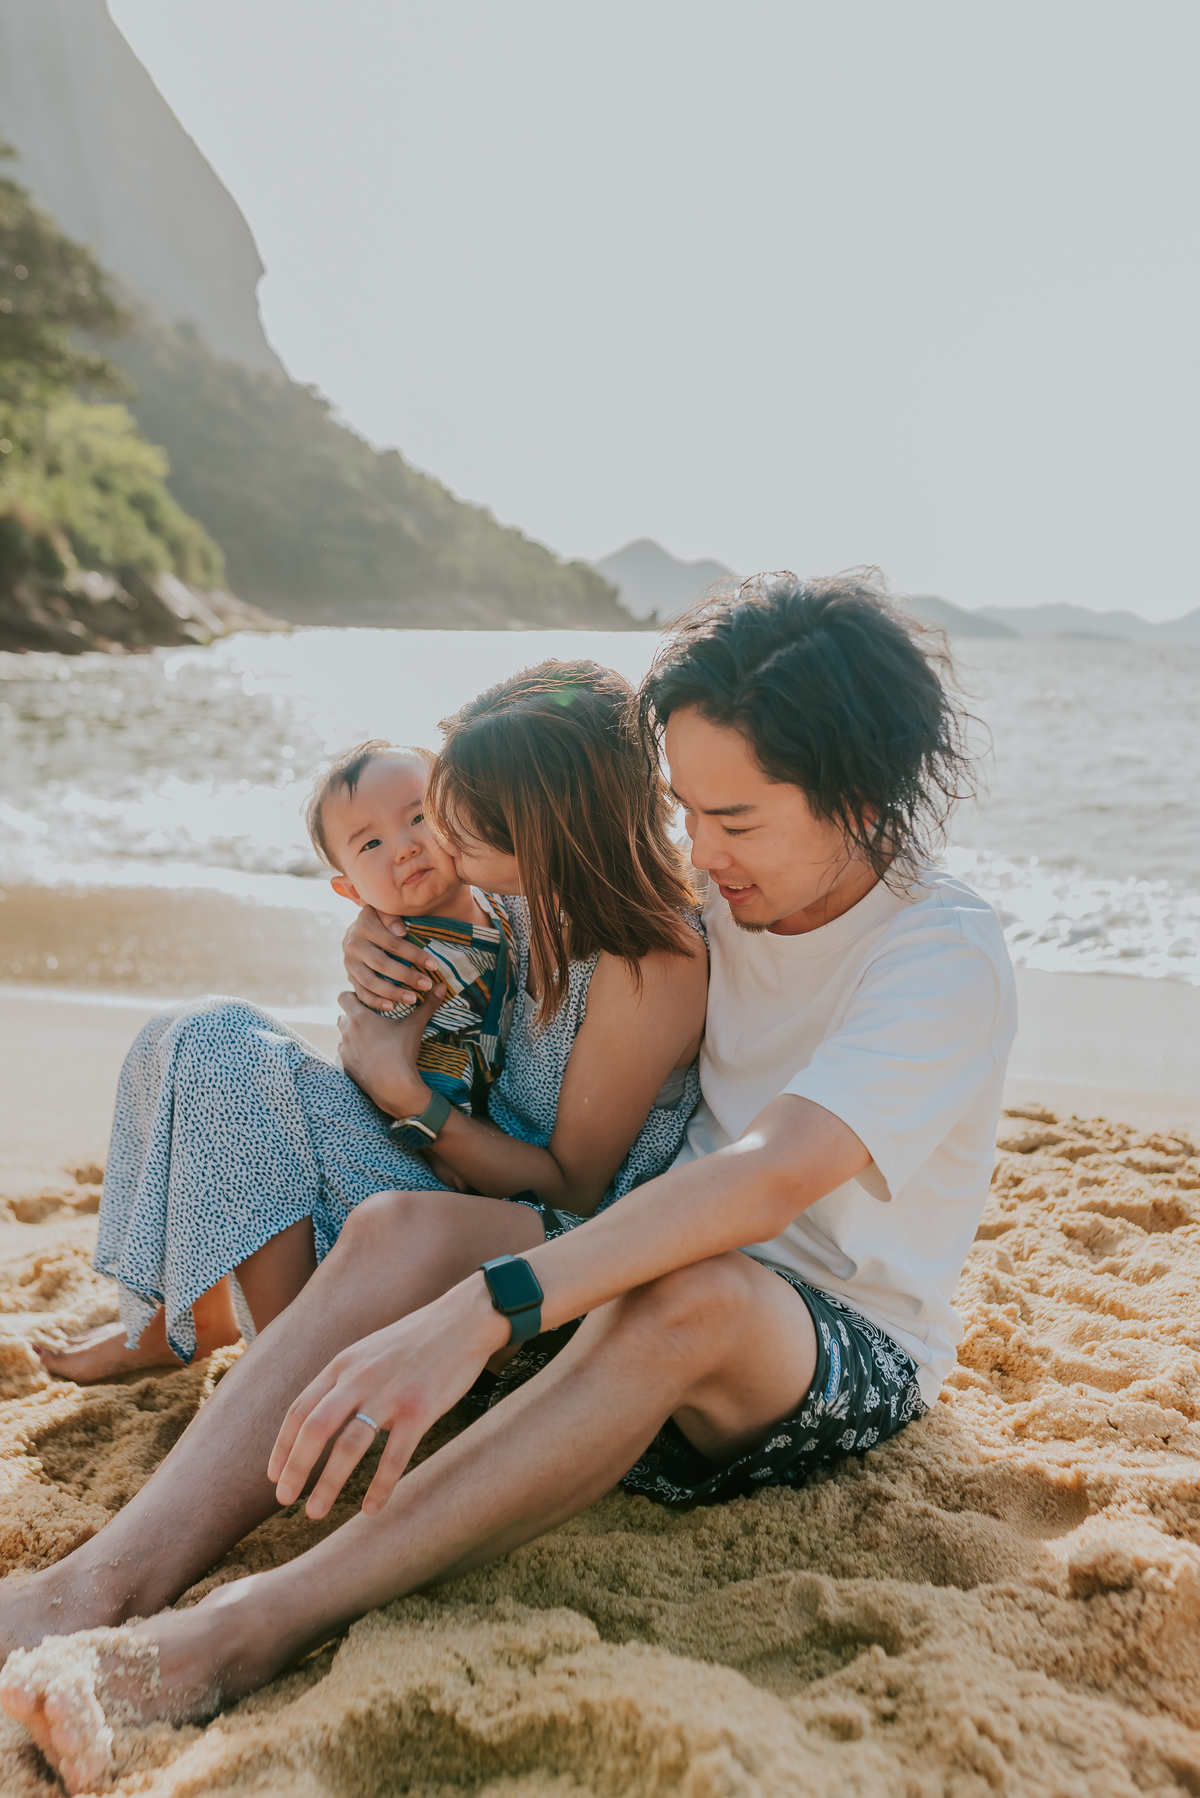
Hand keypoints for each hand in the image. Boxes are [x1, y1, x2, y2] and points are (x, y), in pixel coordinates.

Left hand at [268, 1276, 508, 1516]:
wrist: (464, 1320)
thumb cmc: (417, 1339)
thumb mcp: (369, 1350)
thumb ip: (345, 1378)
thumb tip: (321, 1414)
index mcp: (344, 1364)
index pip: (301, 1408)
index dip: (283, 1445)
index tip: (274, 1475)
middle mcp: (360, 1378)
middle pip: (315, 1427)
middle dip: (296, 1467)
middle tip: (284, 1499)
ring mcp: (390, 1394)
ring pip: (349, 1446)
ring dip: (328, 1483)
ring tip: (315, 1512)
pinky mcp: (420, 1409)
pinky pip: (394, 1456)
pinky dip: (379, 1487)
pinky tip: (370, 1510)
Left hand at [336, 987, 444, 1116]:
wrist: (394, 1087)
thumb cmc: (402, 1053)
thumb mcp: (415, 1026)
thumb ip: (427, 1005)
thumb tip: (441, 986)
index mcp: (359, 1018)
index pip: (344, 997)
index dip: (353, 996)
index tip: (366, 1000)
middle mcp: (346, 1033)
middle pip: (343, 1016)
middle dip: (354, 1016)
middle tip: (373, 1020)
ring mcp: (344, 1051)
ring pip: (344, 1037)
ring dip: (354, 1036)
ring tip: (373, 1040)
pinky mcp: (346, 1068)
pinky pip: (347, 1056)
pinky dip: (356, 1055)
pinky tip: (370, 1058)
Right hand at [343, 906, 441, 1008]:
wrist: (356, 930)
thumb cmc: (380, 920)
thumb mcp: (384, 911)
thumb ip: (392, 917)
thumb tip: (401, 931)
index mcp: (364, 926)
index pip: (393, 943)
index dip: (414, 954)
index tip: (434, 965)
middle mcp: (354, 945)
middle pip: (381, 964)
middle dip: (406, 976)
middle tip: (427, 985)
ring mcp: (350, 963)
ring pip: (370, 982)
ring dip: (393, 992)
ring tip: (413, 999)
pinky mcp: (350, 976)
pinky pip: (361, 993)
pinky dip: (376, 1002)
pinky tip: (393, 1007)